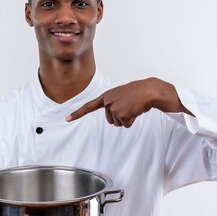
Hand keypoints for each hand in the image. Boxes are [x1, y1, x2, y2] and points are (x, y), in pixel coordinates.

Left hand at [66, 77, 191, 127]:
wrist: (150, 90)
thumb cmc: (138, 93)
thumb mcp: (122, 95)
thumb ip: (113, 104)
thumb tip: (114, 119)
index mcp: (106, 96)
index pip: (89, 106)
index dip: (77, 113)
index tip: (67, 119)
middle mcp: (107, 101)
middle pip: (110, 120)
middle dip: (121, 117)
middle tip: (129, 107)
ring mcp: (113, 107)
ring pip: (118, 123)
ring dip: (127, 118)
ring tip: (133, 107)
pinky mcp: (121, 113)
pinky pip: (125, 125)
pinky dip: (132, 120)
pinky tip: (136, 110)